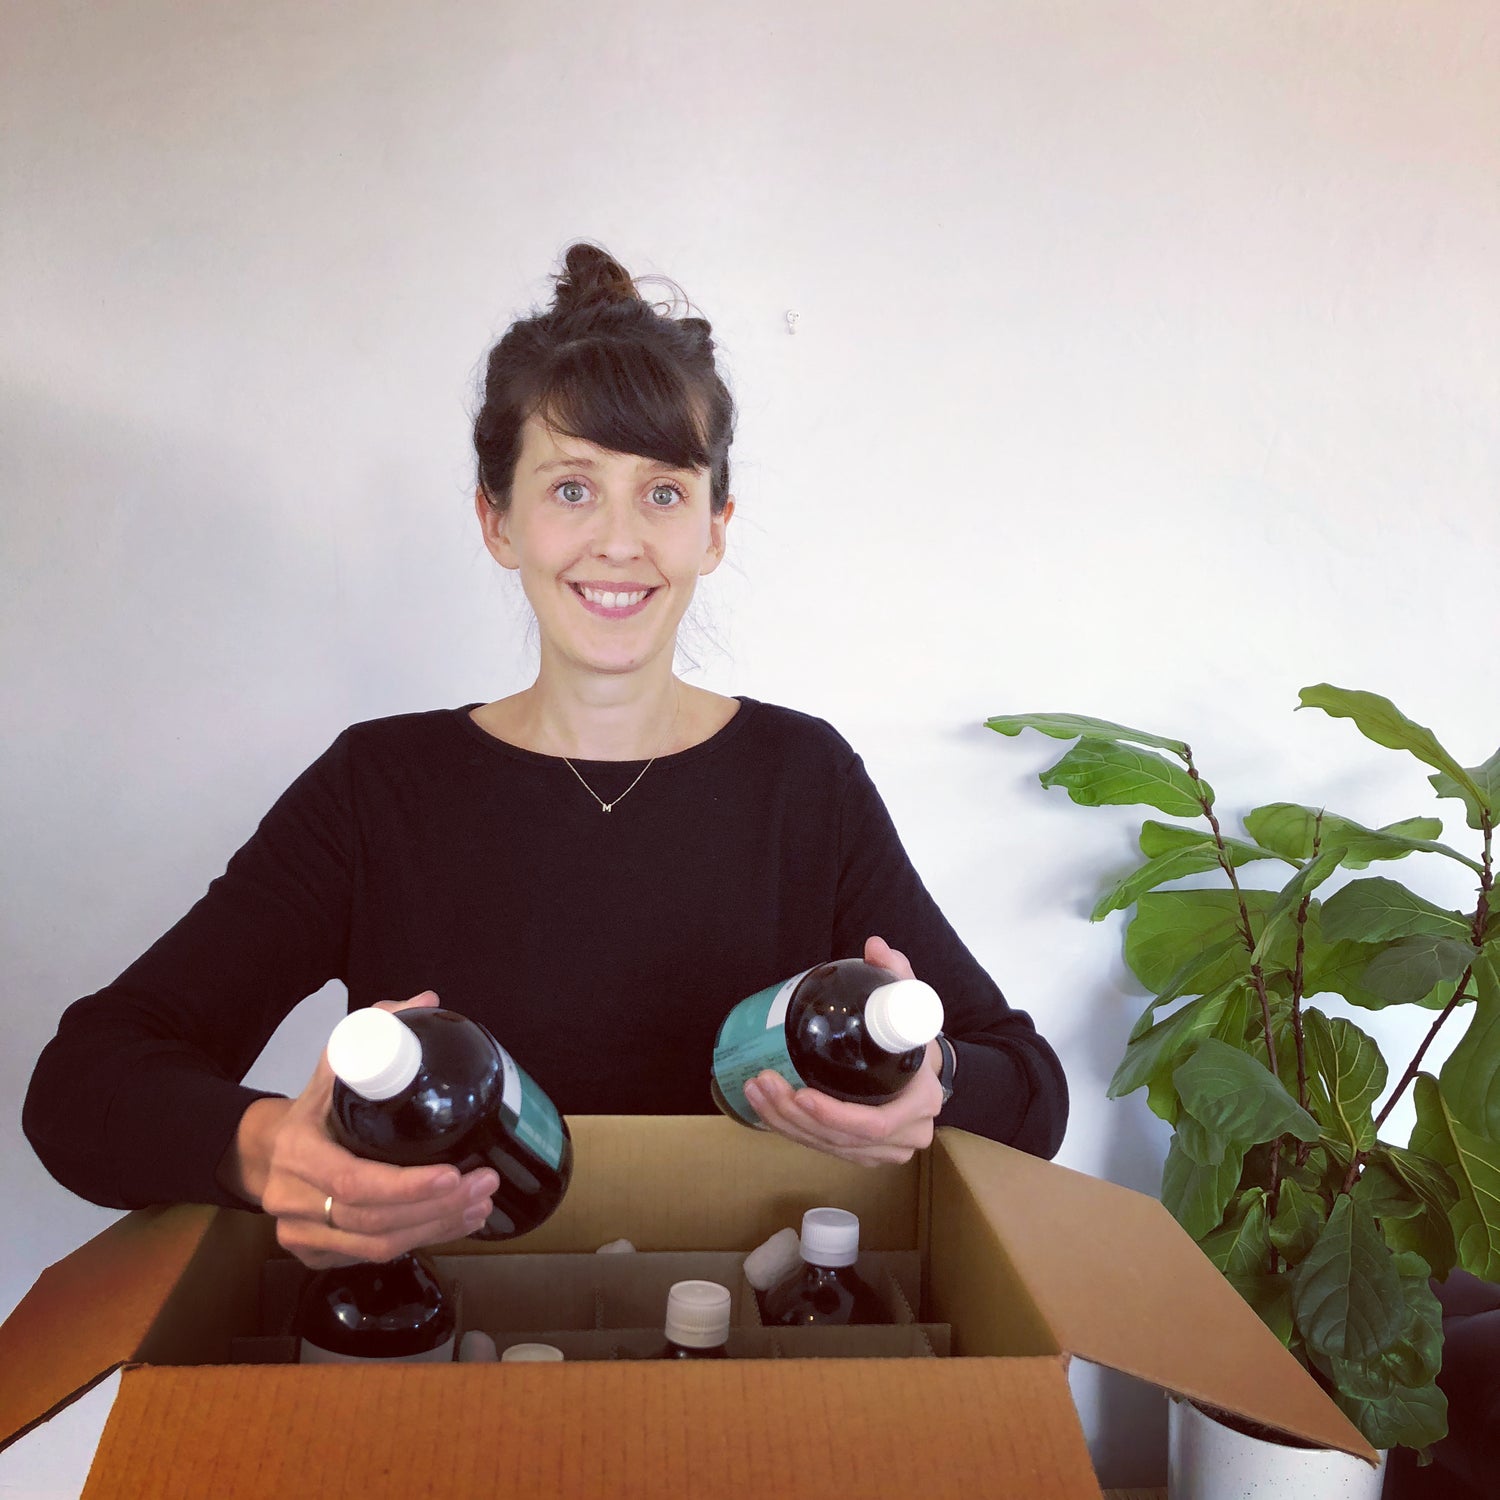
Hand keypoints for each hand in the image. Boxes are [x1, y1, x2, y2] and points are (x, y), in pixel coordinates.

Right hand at [236, 992, 498, 1268]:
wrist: (266, 1151)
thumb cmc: (312, 1107)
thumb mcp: (337, 1061)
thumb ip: (379, 1027)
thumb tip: (427, 1001)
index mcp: (297, 1152)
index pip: (354, 1182)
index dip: (407, 1186)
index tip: (454, 1174)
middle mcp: (293, 1201)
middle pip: (374, 1220)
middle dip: (437, 1207)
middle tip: (484, 1184)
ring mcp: (301, 1235)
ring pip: (378, 1246)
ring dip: (437, 1228)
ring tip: (480, 1204)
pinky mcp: (317, 1256)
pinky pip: (372, 1257)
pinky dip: (420, 1241)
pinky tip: (455, 1222)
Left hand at [741, 936, 944, 1166]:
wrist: (924, 1069)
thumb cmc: (913, 1037)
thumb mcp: (909, 1002)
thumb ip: (895, 973)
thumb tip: (875, 946)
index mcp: (920, 1102)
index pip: (876, 1123)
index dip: (836, 1114)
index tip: (801, 1092)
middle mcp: (906, 1136)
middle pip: (842, 1138)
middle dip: (795, 1115)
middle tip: (763, 1082)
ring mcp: (884, 1151)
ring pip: (827, 1146)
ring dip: (785, 1123)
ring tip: (755, 1090)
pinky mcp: (861, 1152)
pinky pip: (822, 1148)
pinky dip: (791, 1130)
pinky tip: (765, 1108)